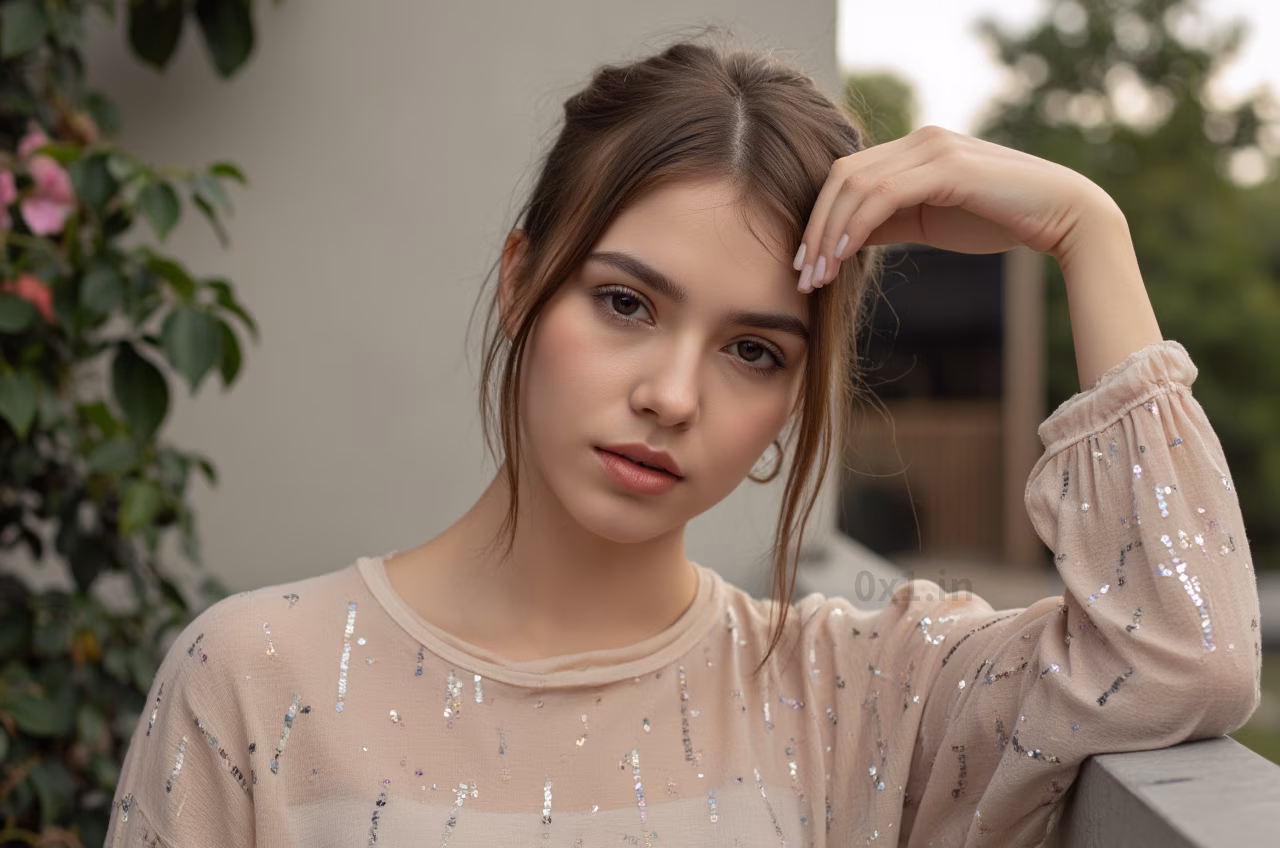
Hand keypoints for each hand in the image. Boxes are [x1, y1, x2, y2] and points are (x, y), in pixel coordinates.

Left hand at [795, 125, 1117, 291]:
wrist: (1062, 216)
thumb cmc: (997, 220)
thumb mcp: (929, 222)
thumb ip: (889, 221)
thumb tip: (845, 241)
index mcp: (912, 149)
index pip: (846, 176)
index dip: (818, 218)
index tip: (805, 263)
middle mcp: (918, 139)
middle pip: (841, 178)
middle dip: (815, 228)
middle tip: (801, 275)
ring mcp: (932, 148)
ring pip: (856, 185)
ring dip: (829, 234)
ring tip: (818, 276)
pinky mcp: (947, 166)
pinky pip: (884, 194)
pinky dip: (857, 225)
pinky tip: (844, 257)